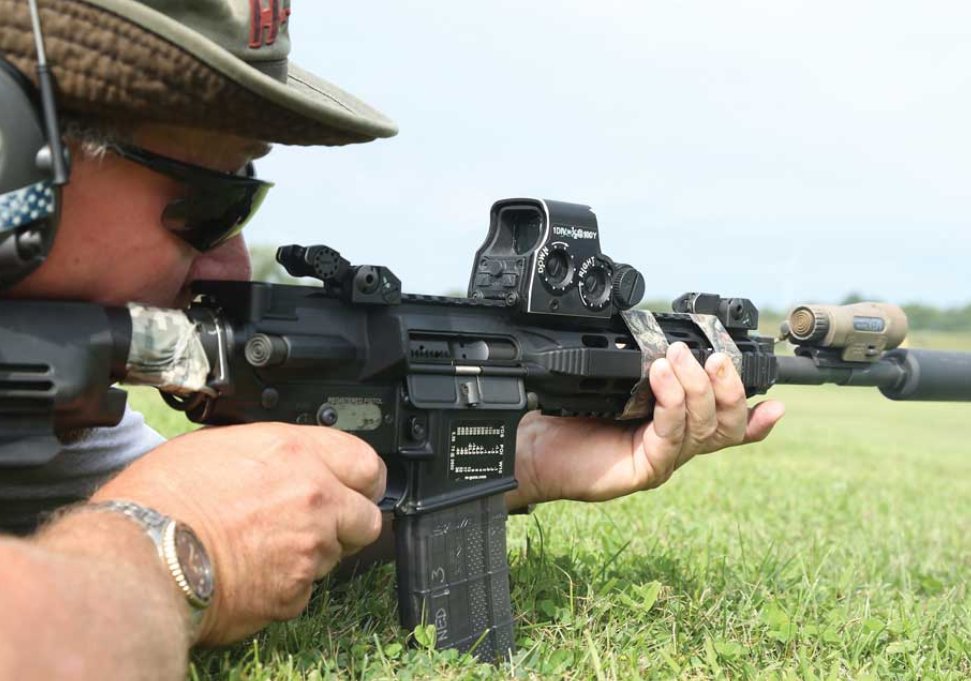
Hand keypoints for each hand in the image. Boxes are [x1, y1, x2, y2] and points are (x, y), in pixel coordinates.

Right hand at [91, 422, 385, 644]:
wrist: (140, 554)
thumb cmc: (163, 496)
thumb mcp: (220, 444)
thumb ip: (274, 452)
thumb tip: (290, 461)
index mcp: (297, 454)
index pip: (367, 464)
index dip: (363, 480)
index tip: (355, 488)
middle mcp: (314, 499)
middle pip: (367, 518)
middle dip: (348, 523)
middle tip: (316, 524)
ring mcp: (309, 549)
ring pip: (335, 556)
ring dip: (311, 554)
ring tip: (263, 547)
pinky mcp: (294, 593)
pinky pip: (306, 590)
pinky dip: (285, 586)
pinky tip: (251, 574)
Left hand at [509, 342, 784, 505]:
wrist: (533, 450)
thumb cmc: (568, 417)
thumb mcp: (613, 387)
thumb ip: (644, 372)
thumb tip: (664, 337)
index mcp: (675, 426)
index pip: (728, 425)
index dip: (757, 420)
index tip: (778, 404)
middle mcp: (675, 445)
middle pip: (728, 425)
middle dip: (729, 387)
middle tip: (713, 356)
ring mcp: (662, 459)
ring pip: (704, 427)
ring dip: (696, 386)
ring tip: (676, 357)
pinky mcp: (644, 470)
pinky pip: (671, 435)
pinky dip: (671, 402)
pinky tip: (660, 379)